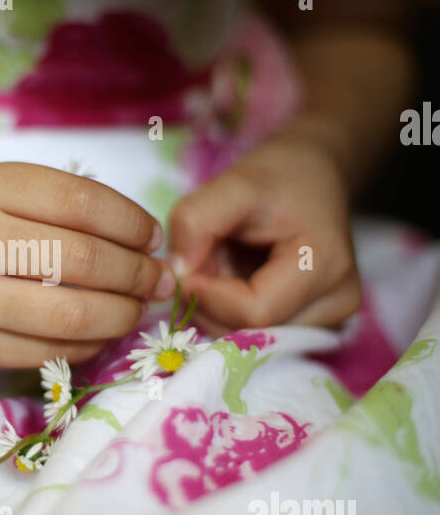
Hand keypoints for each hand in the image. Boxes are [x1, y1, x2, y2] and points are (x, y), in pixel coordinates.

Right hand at [0, 163, 172, 366]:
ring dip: (123, 313)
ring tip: (137, 307)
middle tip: (158, 279)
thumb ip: (65, 207)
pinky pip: (51, 350)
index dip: (132, 223)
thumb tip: (151, 246)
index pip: (80, 202)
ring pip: (73, 312)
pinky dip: (92, 342)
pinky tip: (102, 331)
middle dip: (137, 272)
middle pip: (84, 259)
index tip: (153, 238)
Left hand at [167, 131, 361, 332]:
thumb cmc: (282, 175)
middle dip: (210, 300)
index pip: (253, 312)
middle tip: (207, 256)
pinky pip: (254, 336)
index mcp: (325, 266)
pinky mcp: (315, 327)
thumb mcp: (235, 183)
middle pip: (249, 333)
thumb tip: (177, 272)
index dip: (207, 294)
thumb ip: (196, 221)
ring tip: (225, 262)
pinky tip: (237, 278)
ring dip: (218, 306)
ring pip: (247, 340)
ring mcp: (330, 321)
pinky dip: (231, 312)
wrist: (316, 177)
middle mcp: (338, 305)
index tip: (187, 261)